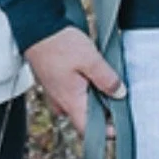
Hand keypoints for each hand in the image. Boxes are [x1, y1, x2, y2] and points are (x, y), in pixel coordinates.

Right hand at [24, 24, 124, 138]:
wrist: (36, 27)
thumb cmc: (59, 43)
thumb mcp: (90, 59)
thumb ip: (107, 79)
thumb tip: (119, 93)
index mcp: (70, 101)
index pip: (88, 130)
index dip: (106, 131)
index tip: (122, 124)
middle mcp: (61, 102)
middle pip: (86, 117)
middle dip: (103, 111)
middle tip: (119, 98)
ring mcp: (56, 93)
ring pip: (79, 104)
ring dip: (94, 98)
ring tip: (108, 83)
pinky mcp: (55, 82)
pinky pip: (72, 93)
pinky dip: (85, 88)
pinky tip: (93, 74)